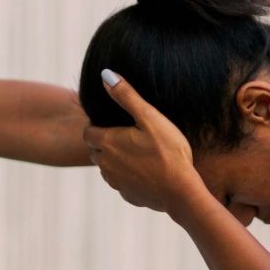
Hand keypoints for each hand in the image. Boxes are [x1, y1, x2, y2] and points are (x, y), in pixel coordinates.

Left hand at [83, 70, 202, 213]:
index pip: (87, 133)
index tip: (111, 124)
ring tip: (138, 154)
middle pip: (95, 151)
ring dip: (115, 161)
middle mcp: (105, 165)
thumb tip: (106, 74)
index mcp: (107, 143)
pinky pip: (121, 183)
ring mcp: (116, 183)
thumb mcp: (150, 117)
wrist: (181, 192)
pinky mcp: (128, 195)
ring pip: (107, 168)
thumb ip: (126, 95)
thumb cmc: (168, 152)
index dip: (96, 127)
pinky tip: (147, 172)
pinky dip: (128, 177)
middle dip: (105, 143)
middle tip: (126, 137)